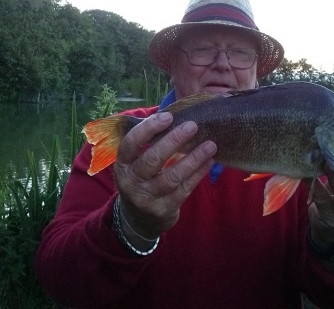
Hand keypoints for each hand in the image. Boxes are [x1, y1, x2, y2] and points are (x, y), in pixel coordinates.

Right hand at [114, 112, 216, 247]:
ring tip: (210, 145)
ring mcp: (146, 198)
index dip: (148, 129)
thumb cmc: (143, 178)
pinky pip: (183, 190)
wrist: (139, 218)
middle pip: (152, 160)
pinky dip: (198, 175)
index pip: (130, 143)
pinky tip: (209, 162)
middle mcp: (131, 181)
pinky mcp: (162, 210)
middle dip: (173, 141)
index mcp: (123, 164)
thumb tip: (177, 116)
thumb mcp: (136, 162)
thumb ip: (150, 143)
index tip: (168, 116)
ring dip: (193, 159)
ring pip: (172, 177)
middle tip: (193, 126)